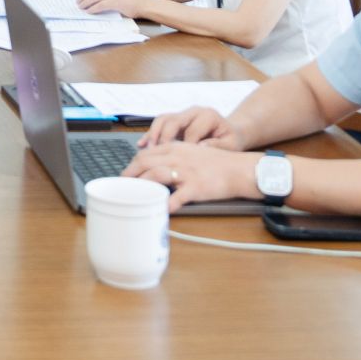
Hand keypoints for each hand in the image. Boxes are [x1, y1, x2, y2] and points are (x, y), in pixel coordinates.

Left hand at [123, 143, 258, 211]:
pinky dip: (166, 204)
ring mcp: (186, 172)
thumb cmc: (216, 163)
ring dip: (141, 186)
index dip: (132, 165)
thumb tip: (155, 165)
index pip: (145, 154)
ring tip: (133, 197)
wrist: (239, 169)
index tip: (125, 175)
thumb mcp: (191, 151)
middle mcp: (177, 157)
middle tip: (122, 187)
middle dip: (129, 175)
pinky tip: (159, 211)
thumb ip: (173, 155)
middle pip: (145, 163)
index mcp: (175, 148)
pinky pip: (177, 197)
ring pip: (156, 176)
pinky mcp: (196, 187)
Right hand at [139, 105, 242, 149]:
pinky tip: (142, 145)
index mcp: (208, 116)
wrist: (231, 132)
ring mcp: (183, 114)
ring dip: (153, 134)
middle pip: (173, 121)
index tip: (180, 162)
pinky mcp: (175, 120)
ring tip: (146, 150)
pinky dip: (150, 134)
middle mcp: (193, 112)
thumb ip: (217, 146)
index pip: (191, 131)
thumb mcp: (231, 145)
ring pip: (163, 119)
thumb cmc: (231, 140)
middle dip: (163, 138)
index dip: (185, 147)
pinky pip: (159, 124)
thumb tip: (200, 148)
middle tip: (156, 155)